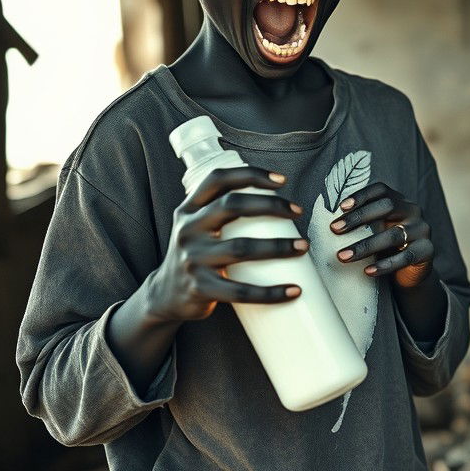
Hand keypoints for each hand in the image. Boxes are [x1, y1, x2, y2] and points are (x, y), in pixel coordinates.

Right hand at [147, 166, 306, 321]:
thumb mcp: (198, 226)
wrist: (166, 296)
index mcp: (190, 209)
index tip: (282, 180)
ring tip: (303, 246)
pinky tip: (294, 290)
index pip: (218, 180)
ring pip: (241, 247)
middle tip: (298, 211)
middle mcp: (188, 229)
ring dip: (278, 246)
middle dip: (271, 205)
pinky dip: (270, 292)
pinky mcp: (200, 288)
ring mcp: (192, 259)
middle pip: (232, 206)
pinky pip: (240, 291)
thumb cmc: (197, 254)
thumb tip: (277, 200)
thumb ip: (223, 210)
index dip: (251, 174)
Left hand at [329, 181, 433, 288]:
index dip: (361, 195)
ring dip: (365, 246)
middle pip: (387, 206)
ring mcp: (423, 230)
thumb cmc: (386, 247)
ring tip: (343, 256)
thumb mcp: (375, 230)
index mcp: (399, 200)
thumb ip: (362, 222)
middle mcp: (413, 210)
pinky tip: (367, 271)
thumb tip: (330, 222)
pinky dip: (384, 265)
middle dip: (358, 218)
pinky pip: (405, 257)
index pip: (381, 190)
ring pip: (394, 234)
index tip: (341, 207)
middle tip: (334, 230)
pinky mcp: (427, 251)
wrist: (411, 272)